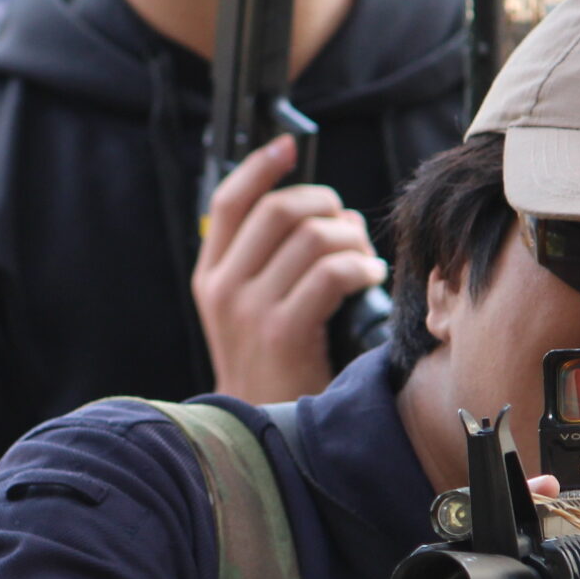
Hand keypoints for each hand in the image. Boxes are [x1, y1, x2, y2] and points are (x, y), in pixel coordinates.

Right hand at [192, 136, 385, 403]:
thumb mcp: (248, 308)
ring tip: (363, 261)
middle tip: (348, 227)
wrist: (259, 432)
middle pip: (279, 209)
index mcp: (211, 276)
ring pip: (311, 236)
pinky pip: (331, 273)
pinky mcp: (282, 331)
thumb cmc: (269, 367)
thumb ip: (265, 261)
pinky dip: (359, 267)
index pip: (228, 201)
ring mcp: (249, 309)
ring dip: (351, 240)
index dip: (261, 165)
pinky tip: (368, 279)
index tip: (289, 146)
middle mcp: (223, 288)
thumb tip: (316, 207)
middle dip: (326, 206)